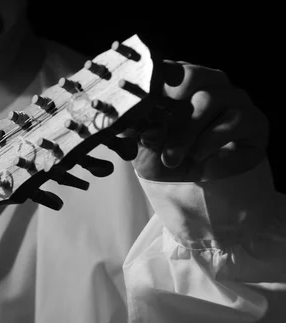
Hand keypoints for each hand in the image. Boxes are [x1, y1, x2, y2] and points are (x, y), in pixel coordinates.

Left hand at [130, 60, 268, 181]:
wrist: (192, 183)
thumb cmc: (165, 155)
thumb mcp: (146, 147)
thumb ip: (143, 133)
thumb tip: (144, 130)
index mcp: (178, 80)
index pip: (167, 68)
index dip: (153, 83)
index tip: (139, 102)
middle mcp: (208, 82)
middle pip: (191, 75)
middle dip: (170, 104)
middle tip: (156, 127)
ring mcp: (233, 98)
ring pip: (210, 99)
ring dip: (186, 132)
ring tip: (171, 158)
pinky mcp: (253, 119)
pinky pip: (234, 120)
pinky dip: (211, 140)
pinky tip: (198, 156)